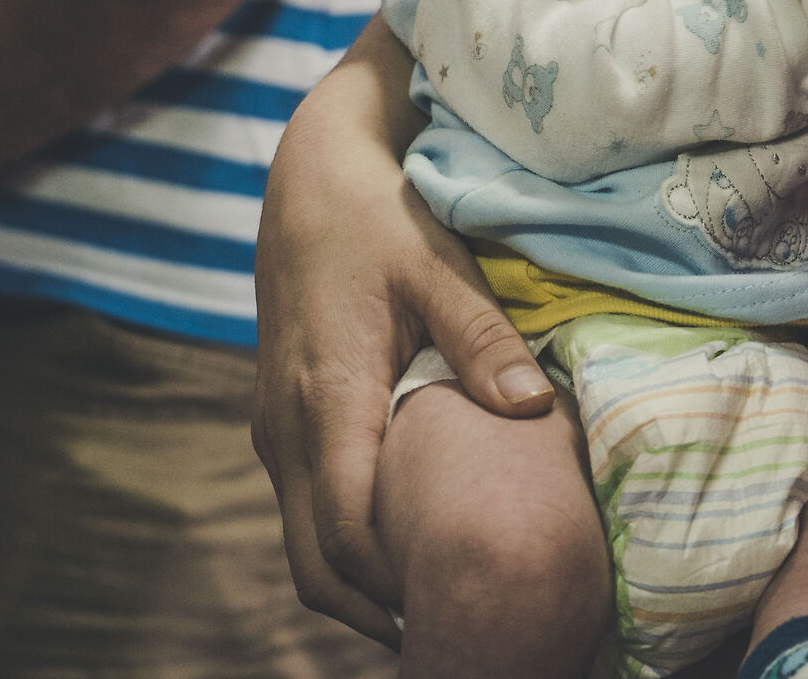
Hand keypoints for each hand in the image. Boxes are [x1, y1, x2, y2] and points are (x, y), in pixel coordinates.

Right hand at [250, 26, 555, 647]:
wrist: (309, 175)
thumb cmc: (378, 215)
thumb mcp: (436, 264)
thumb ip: (481, 337)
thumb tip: (533, 407)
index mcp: (326, 398)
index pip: (348, 534)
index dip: (398, 587)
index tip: (460, 614)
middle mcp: (286, 427)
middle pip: (315, 564)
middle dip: (376, 611)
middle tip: (455, 637)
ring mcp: (274, 428)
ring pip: (303, 544)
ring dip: (359, 585)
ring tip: (438, 606)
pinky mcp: (279, 421)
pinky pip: (305, 509)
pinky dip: (345, 548)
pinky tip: (408, 547)